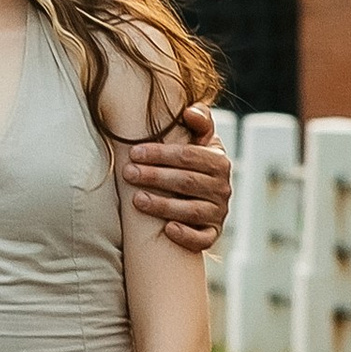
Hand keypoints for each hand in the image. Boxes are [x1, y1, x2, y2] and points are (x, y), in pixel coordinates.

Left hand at [124, 100, 230, 254]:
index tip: (134, 152)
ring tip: (136, 200)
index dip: (161, 154)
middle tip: (128, 173)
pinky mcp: (212, 233)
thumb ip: (199, 120)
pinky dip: (187, 235)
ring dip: (163, 205)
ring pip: (192, 210)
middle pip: (187, 182)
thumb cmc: (192, 161)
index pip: (189, 156)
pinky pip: (203, 238)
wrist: (202, 192)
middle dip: (155, 177)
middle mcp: (222, 188)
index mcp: (219, 162)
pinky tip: (167, 230)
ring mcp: (218, 212)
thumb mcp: (199, 138)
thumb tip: (189, 112)